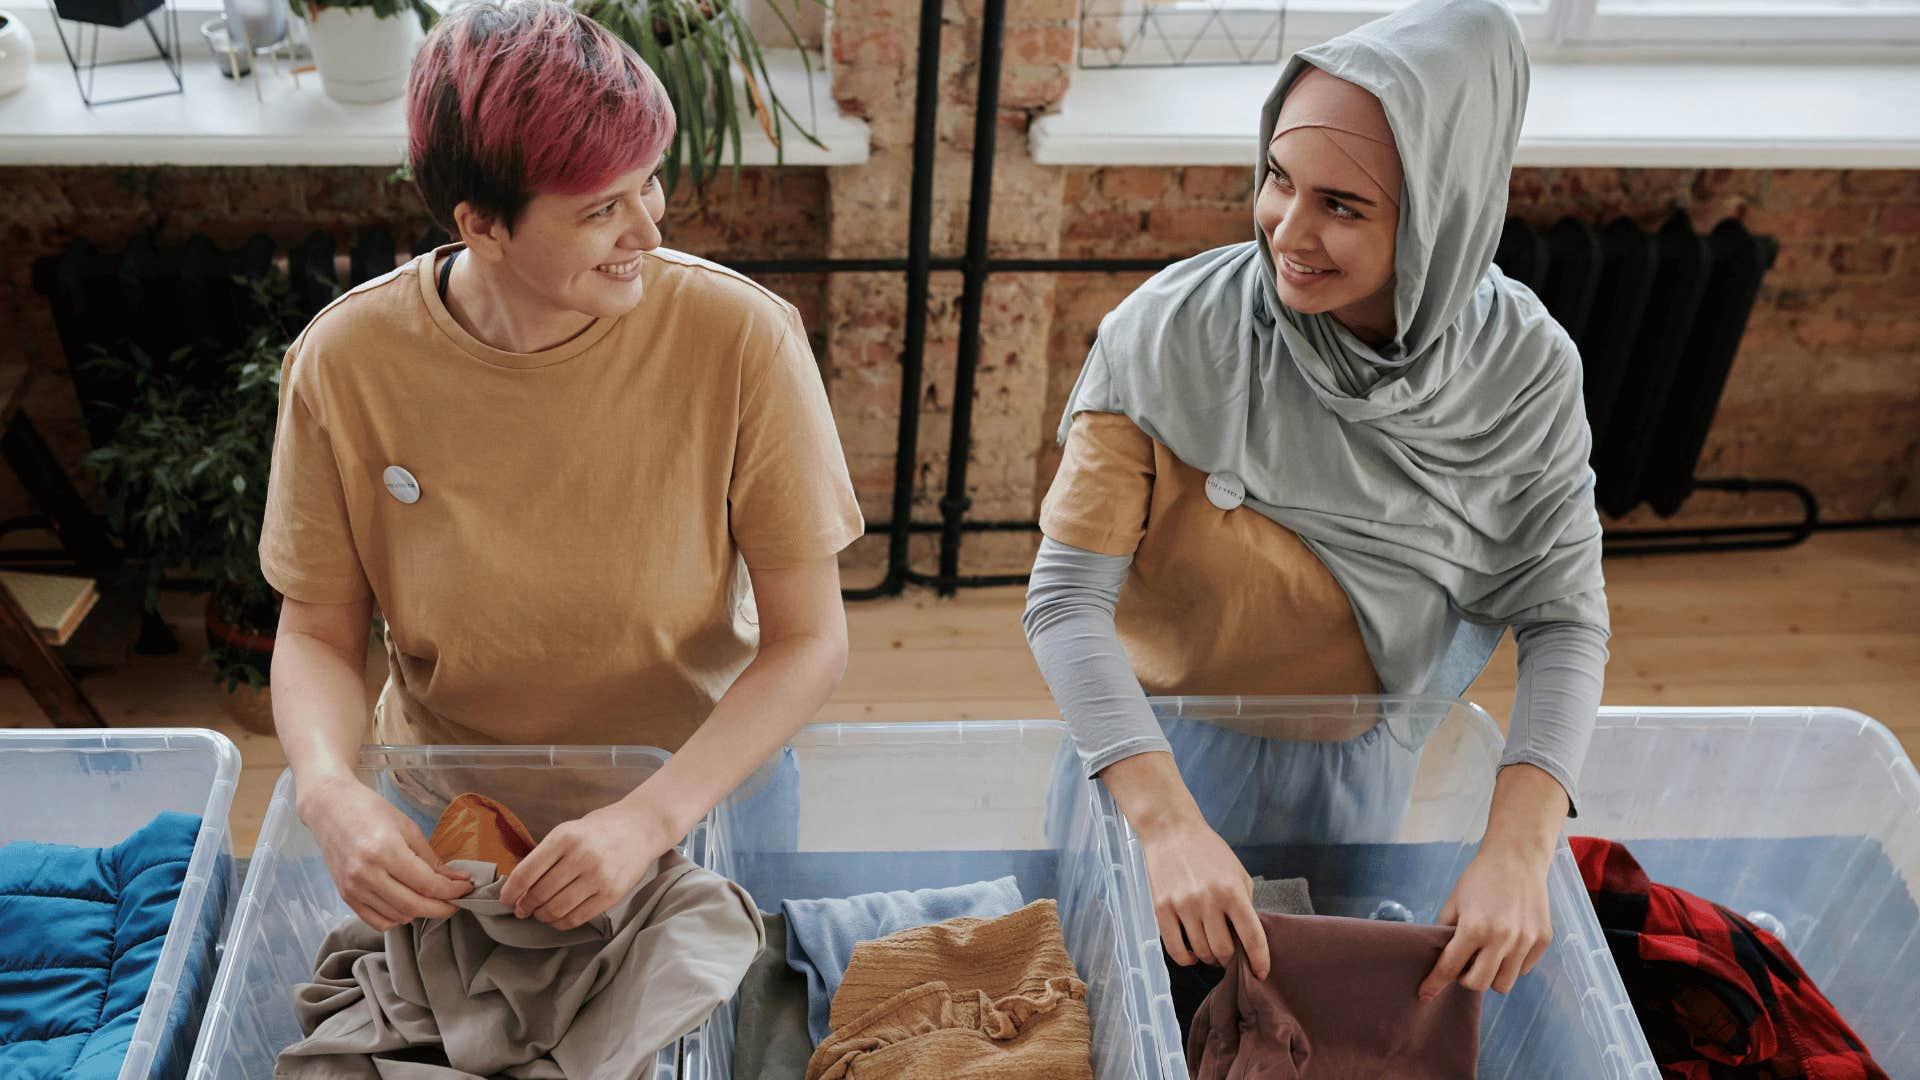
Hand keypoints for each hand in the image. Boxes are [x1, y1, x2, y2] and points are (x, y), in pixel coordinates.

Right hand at [297, 774, 470, 931]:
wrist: (329, 807)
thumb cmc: (370, 810)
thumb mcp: (407, 828)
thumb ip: (431, 859)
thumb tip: (456, 879)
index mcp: (385, 851)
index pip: (427, 884)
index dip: (452, 890)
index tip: (466, 888)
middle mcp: (366, 874)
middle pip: (414, 906)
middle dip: (441, 908)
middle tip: (455, 901)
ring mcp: (353, 888)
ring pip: (397, 917)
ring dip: (420, 913)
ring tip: (431, 899)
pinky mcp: (345, 896)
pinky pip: (376, 921)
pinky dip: (396, 918)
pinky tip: (406, 905)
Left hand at [499, 793, 676, 929]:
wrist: (641, 828)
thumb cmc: (600, 830)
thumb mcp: (569, 830)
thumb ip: (546, 855)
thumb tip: (518, 885)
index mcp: (565, 837)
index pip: (526, 871)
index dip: (511, 891)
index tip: (506, 900)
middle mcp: (581, 857)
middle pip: (540, 894)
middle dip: (525, 906)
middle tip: (522, 910)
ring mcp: (598, 877)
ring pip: (556, 909)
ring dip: (542, 916)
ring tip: (540, 914)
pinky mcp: (611, 894)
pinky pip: (577, 917)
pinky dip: (561, 923)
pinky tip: (558, 918)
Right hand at [1138, 809, 1270, 978]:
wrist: (1171, 830)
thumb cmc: (1209, 851)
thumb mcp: (1238, 873)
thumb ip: (1244, 904)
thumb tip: (1246, 937)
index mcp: (1232, 891)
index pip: (1252, 937)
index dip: (1260, 960)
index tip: (1261, 974)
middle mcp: (1208, 901)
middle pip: (1223, 951)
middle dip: (1230, 960)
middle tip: (1229, 956)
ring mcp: (1183, 906)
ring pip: (1201, 951)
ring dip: (1209, 958)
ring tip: (1211, 952)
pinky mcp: (1161, 909)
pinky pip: (1175, 948)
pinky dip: (1186, 959)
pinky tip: (1192, 955)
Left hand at [1418, 836, 1553, 998]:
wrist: (1517, 857)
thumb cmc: (1481, 877)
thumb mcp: (1454, 902)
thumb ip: (1446, 932)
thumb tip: (1441, 958)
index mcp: (1475, 928)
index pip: (1450, 967)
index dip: (1435, 983)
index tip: (1425, 994)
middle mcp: (1502, 939)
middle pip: (1479, 984)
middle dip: (1465, 979)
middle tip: (1463, 964)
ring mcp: (1526, 941)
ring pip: (1504, 983)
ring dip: (1491, 975)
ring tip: (1486, 955)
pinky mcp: (1543, 940)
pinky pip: (1523, 968)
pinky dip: (1512, 963)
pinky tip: (1506, 943)